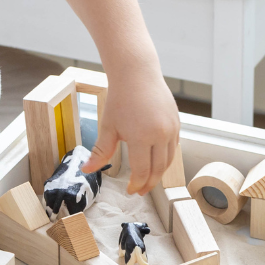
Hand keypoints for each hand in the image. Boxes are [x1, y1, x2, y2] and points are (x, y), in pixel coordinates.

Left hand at [82, 67, 180, 194]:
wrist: (137, 74)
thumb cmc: (121, 98)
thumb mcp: (108, 127)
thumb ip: (100, 152)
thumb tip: (87, 170)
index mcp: (142, 137)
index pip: (142, 171)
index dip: (136, 184)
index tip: (130, 190)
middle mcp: (161, 135)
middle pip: (158, 170)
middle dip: (149, 183)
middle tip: (140, 191)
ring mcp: (172, 129)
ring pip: (169, 160)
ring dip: (159, 173)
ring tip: (148, 179)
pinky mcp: (177, 123)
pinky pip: (174, 147)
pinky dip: (166, 158)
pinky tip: (156, 161)